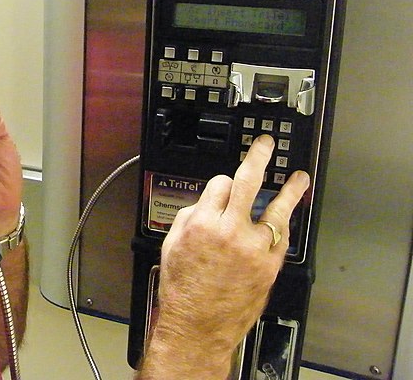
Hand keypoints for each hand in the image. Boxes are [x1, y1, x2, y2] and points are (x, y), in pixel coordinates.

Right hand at [151, 135, 308, 360]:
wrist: (198, 324)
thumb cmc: (183, 289)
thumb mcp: (171, 244)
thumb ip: (190, 217)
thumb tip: (206, 203)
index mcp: (202, 222)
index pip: (220, 184)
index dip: (222, 183)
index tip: (225, 185)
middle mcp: (230, 231)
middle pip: (250, 182)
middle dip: (259, 158)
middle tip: (267, 146)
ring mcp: (254, 248)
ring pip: (277, 210)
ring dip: (290, 191)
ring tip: (299, 178)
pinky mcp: (269, 266)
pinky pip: (281, 238)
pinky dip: (284, 225)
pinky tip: (288, 218)